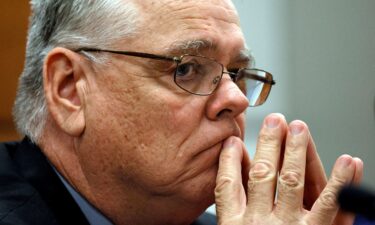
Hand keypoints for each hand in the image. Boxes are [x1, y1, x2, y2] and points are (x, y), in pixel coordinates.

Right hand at [215, 113, 362, 224]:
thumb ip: (231, 205)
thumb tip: (232, 171)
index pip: (227, 184)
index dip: (229, 160)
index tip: (232, 140)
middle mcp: (260, 224)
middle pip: (262, 175)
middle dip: (268, 144)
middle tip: (274, 120)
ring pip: (293, 182)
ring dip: (298, 151)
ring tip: (300, 127)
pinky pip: (332, 207)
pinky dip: (342, 182)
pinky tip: (349, 161)